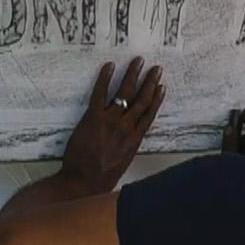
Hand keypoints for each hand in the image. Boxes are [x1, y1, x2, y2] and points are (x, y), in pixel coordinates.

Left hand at [60, 58, 164, 191]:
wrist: (83, 182)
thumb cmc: (101, 178)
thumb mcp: (122, 162)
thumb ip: (127, 146)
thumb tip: (128, 138)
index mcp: (135, 139)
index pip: (149, 114)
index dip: (156, 98)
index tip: (161, 86)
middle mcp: (126, 127)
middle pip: (142, 100)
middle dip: (149, 82)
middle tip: (156, 68)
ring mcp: (110, 121)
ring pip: (125, 93)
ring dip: (132, 75)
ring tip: (138, 62)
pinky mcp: (93, 117)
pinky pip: (100, 93)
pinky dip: (105, 78)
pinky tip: (110, 66)